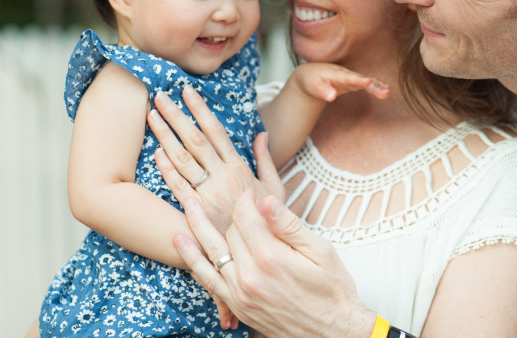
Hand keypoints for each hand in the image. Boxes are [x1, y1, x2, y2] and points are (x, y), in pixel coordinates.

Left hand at [149, 86, 283, 234]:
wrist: (259, 256)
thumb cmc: (268, 223)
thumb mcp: (275, 188)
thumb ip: (266, 159)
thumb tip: (261, 134)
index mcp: (239, 168)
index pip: (216, 131)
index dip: (200, 109)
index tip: (187, 91)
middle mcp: (222, 177)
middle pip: (195, 139)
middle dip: (177, 115)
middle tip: (160, 95)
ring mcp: (207, 194)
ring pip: (182, 159)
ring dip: (165, 136)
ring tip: (151, 116)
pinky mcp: (196, 213)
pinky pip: (177, 187)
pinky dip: (166, 169)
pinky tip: (155, 152)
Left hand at [175, 192, 375, 337]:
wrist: (331, 332)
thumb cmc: (331, 289)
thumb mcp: (320, 251)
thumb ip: (288, 225)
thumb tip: (266, 200)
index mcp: (271, 258)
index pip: (246, 218)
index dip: (246, 200)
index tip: (251, 193)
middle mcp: (249, 276)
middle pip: (229, 232)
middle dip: (233, 214)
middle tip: (239, 201)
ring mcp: (240, 294)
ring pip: (211, 252)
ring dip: (197, 227)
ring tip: (187, 205)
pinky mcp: (238, 306)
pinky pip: (208, 280)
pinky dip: (194, 260)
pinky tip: (184, 244)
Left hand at [293, 62, 389, 101]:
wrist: (311, 73)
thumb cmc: (311, 80)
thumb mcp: (313, 86)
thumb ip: (323, 91)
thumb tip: (331, 97)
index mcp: (336, 74)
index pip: (349, 77)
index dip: (359, 80)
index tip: (368, 82)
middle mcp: (346, 74)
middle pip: (362, 80)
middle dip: (373, 86)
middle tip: (386, 93)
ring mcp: (351, 78)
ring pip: (366, 81)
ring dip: (378, 86)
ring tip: (388, 93)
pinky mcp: (353, 82)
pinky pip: (367, 83)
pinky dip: (376, 86)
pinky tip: (386, 90)